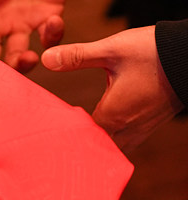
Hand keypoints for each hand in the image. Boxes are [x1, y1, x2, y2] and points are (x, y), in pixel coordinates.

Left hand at [43, 26, 183, 150]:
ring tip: (73, 134)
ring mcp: (142, 128)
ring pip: (112, 146)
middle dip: (76, 143)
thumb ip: (77, 56)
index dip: (61, 135)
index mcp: (113, 116)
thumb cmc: (153, 53)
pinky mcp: (150, 123)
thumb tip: (46, 58)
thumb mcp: (110, 50)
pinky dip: (110, 138)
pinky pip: (125, 140)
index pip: (79, 138)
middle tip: (54, 136)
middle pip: (95, 148)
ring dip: (94, 142)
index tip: (45, 130)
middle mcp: (128, 129)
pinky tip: (99, 127)